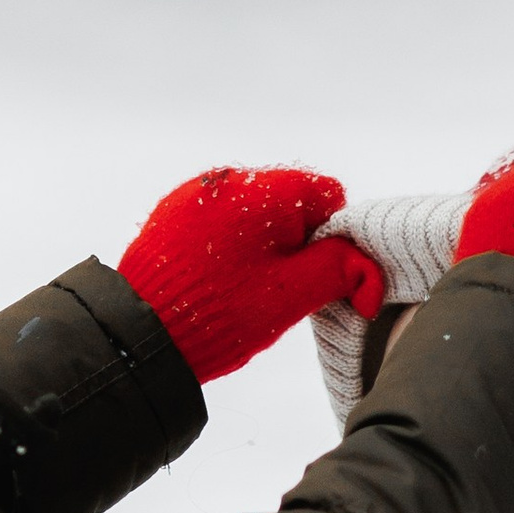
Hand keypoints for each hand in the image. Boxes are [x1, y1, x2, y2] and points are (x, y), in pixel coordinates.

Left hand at [117, 167, 385, 384]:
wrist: (145, 333)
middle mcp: (231, 179)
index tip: (320, 273)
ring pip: (256, 215)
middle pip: (291, 204)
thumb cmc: (219, 314)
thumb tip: (368, 271)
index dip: (335, 239)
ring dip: (263, 248)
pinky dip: (230, 250)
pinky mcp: (175, 213)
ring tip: (245, 292)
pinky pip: (221, 223)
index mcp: (268, 190)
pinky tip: (219, 283)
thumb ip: (340, 271)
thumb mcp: (293, 296)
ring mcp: (199, 194)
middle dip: (297, 245)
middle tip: (282, 291)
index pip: (328, 195)